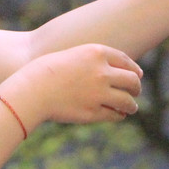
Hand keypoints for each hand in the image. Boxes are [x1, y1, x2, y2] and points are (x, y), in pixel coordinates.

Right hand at [9, 43, 142, 126]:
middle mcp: (101, 72)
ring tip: (131, 107)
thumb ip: (91, 61)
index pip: (126, 61)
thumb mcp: (71, 56)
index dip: (134, 69)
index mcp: (96, 53)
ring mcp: (99, 93)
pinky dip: (119, 115)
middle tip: (135, 91)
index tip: (138, 75)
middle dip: (136, 87)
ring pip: (127, 101)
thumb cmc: (45, 72)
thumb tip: (111, 73)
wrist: (31, 90)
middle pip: (132, 80)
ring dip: (131, 105)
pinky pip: (114, 115)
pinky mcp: (93, 112)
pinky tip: (119, 114)